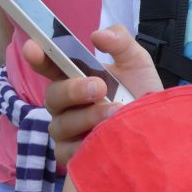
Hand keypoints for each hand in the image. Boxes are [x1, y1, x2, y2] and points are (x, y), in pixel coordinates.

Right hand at [22, 25, 162, 163]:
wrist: (159, 128)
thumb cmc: (141, 93)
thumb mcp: (136, 63)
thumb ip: (120, 43)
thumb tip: (97, 35)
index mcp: (75, 79)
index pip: (50, 67)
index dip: (38, 57)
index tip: (33, 47)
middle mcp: (66, 106)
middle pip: (52, 96)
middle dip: (73, 90)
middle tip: (99, 87)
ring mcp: (66, 132)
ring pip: (60, 124)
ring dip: (87, 116)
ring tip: (114, 111)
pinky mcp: (73, 156)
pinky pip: (67, 151)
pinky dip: (85, 143)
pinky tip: (105, 138)